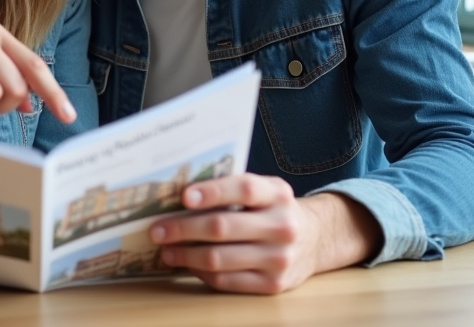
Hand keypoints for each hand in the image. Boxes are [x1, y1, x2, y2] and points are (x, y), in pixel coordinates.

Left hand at [148, 175, 380, 294]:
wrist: (316, 239)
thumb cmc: (273, 210)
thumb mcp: (265, 190)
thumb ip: (233, 189)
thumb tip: (179, 196)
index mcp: (277, 194)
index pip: (243, 189)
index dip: (211, 192)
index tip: (183, 196)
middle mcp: (282, 226)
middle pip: (223, 227)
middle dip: (183, 229)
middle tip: (157, 230)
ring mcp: (279, 258)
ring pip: (219, 259)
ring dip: (185, 255)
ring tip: (166, 250)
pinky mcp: (273, 285)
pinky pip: (227, 281)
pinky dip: (201, 273)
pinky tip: (188, 264)